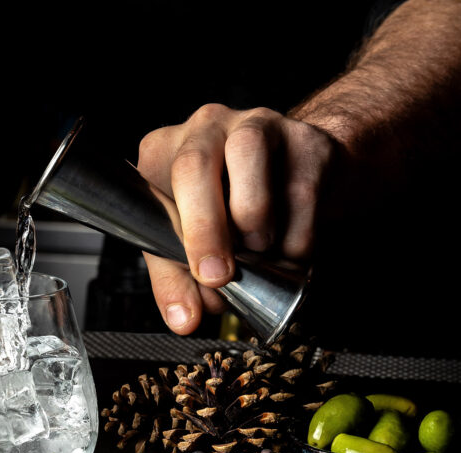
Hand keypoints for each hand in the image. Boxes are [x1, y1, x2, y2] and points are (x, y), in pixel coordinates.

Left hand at [136, 103, 334, 333]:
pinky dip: (296, 234)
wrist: (303, 174)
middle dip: (206, 229)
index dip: (178, 238)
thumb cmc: (233, 206)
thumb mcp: (192, 243)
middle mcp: (204, 127)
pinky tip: (289, 247)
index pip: (154, 191)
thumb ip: (178, 281)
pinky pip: (300, 189)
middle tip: (220, 275)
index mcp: (164, 152)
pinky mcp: (305, 137)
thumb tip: (183, 320)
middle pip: (192, 167)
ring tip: (259, 248)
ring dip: (255, 222)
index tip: (201, 279)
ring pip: (247, 160)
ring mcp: (256, 124)